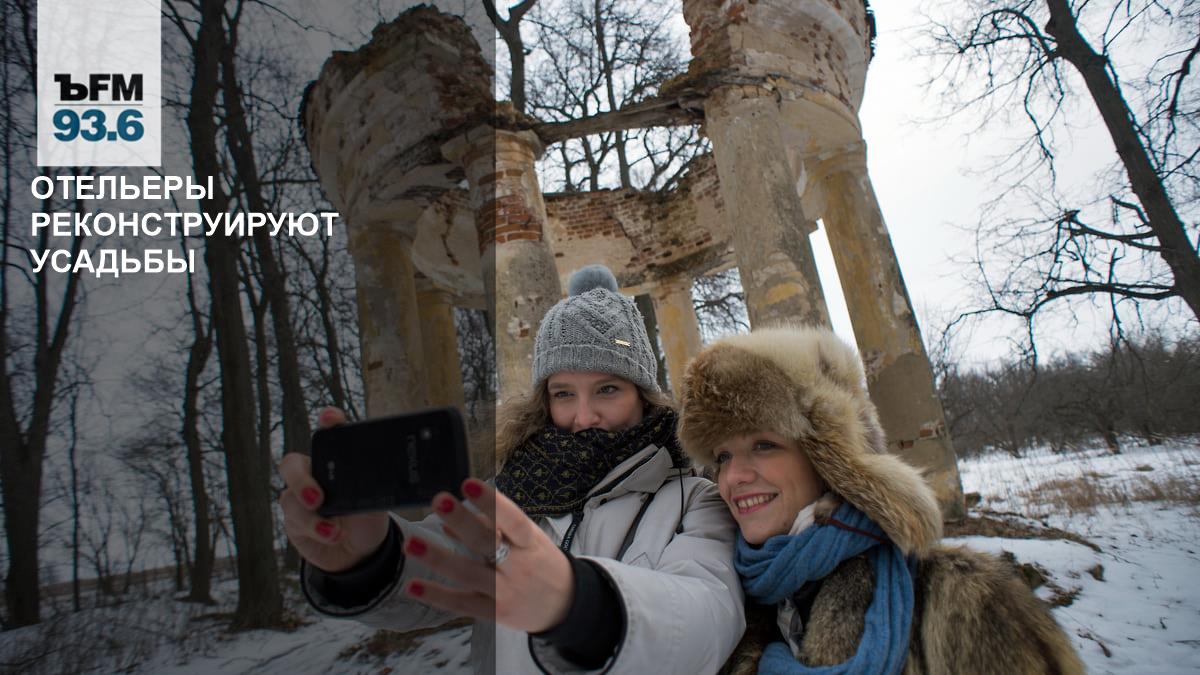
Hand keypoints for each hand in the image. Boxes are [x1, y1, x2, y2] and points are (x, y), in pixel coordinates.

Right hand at [277, 407, 389, 572]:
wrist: (362, 550)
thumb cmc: (369, 517)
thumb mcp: (379, 500)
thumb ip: (377, 486)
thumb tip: (391, 475)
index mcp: (336, 460)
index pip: (329, 433)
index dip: (328, 421)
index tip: (331, 417)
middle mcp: (314, 473)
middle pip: (291, 464)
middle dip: (301, 479)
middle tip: (318, 498)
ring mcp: (300, 497)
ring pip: (291, 499)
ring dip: (313, 518)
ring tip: (334, 530)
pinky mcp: (294, 521)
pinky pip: (295, 522)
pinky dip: (316, 531)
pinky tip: (333, 535)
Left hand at [402, 479, 574, 633]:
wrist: (565, 606)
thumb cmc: (541, 562)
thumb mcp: (528, 540)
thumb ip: (495, 527)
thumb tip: (456, 516)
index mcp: (530, 543)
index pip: (512, 519)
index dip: (491, 502)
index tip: (468, 483)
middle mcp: (519, 567)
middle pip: (487, 543)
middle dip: (462, 522)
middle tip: (439, 500)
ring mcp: (505, 592)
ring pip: (468, 574)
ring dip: (439, 558)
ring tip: (412, 543)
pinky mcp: (493, 613)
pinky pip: (461, 604)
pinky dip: (436, 595)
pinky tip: (412, 585)